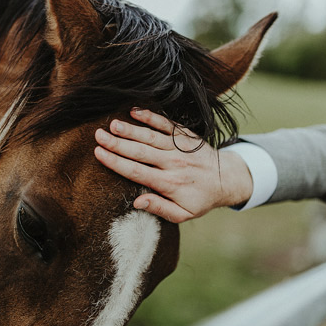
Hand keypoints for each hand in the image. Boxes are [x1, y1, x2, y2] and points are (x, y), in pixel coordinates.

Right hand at [94, 109, 252, 222]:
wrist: (227, 179)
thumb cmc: (200, 199)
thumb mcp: (183, 214)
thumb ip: (160, 208)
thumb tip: (137, 202)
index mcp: (169, 183)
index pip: (136, 171)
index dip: (115, 162)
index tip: (98, 154)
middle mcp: (173, 163)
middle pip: (139, 151)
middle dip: (117, 143)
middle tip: (98, 135)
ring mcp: (179, 147)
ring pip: (150, 136)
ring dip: (130, 129)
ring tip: (111, 124)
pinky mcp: (185, 135)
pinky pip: (166, 123)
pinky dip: (150, 116)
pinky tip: (134, 111)